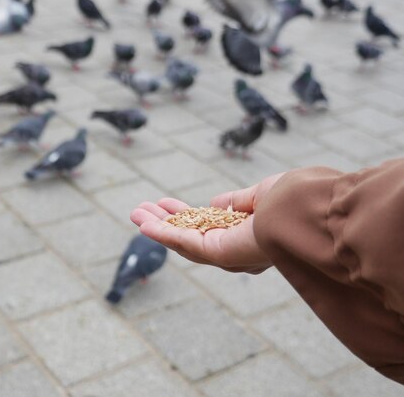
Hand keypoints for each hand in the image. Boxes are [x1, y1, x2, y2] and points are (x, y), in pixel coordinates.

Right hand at [130, 173, 284, 272]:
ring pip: (184, 241)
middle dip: (165, 222)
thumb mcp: (262, 193)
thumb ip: (238, 201)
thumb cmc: (298, 201)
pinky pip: (186, 244)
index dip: (184, 214)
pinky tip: (144, 224)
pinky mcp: (221, 254)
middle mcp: (237, 249)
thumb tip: (215, 204)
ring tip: (134, 213)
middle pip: (190, 237)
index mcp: (248, 234)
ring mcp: (229, 254)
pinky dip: (164, 234)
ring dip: (158, 227)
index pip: (208, 226)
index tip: (165, 203)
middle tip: (140, 209)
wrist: (314, 211)